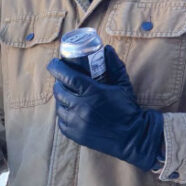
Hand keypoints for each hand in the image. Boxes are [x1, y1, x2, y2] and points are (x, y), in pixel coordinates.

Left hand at [48, 46, 163, 171]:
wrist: (132, 136)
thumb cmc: (127, 109)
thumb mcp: (122, 84)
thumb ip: (114, 65)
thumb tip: (106, 49)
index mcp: (91, 92)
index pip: (66, 76)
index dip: (56, 68)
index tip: (53, 63)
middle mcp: (79, 107)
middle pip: (59, 91)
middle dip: (58, 83)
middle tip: (63, 79)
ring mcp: (75, 122)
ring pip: (59, 106)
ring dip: (61, 99)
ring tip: (67, 95)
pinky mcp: (74, 134)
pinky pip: (61, 121)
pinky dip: (64, 114)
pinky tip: (70, 110)